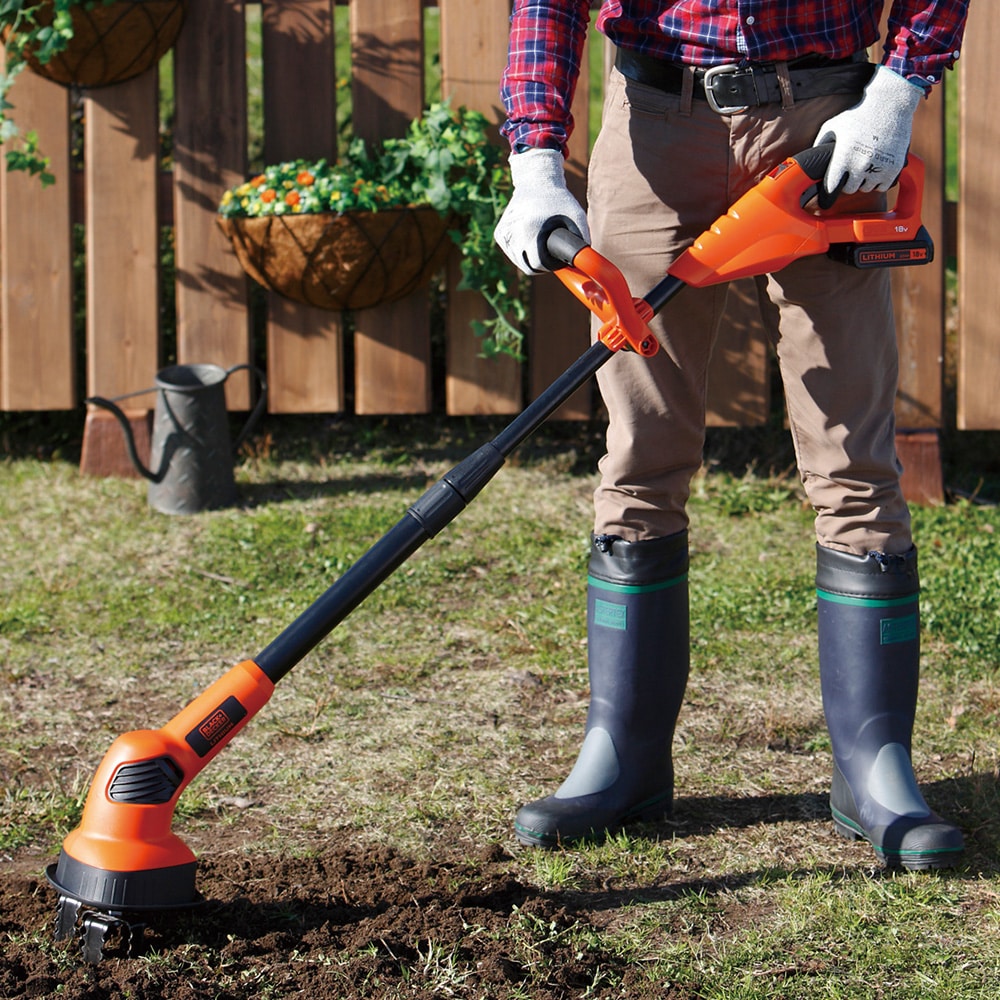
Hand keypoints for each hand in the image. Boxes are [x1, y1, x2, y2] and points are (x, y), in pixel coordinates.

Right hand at [494, 148, 589, 273]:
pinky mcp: (499, 233)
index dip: (551, 265)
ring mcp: (504, 233)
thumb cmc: (559, 199)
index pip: (538, 264)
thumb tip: (585, 264)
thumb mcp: (577, 215)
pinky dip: (522, 252)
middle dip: (541, 265)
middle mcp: (513, 231)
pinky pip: (512, 254)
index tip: (557, 258)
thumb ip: (583, 239)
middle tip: (550, 253)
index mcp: (530, 229)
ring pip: (519, 262)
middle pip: (527, 266)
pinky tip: (530, 239)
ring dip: (531, 259)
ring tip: (541, 243)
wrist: (536, 180)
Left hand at [814, 65, 922, 195]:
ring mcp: (879, 167)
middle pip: (850, 189)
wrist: (890, 104)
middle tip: (851, 170)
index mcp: (843, 157)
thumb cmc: (858, 115)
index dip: (829, 192)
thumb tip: (808, 161)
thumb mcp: (832, 126)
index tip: (828, 195)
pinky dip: (880, 181)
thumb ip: (819, 144)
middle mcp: (861, 164)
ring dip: (865, 181)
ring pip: (867, 188)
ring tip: (865, 167)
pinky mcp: (895, 167)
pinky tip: (877, 169)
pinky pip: (883, 186)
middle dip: (849, 182)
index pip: (831, 188)